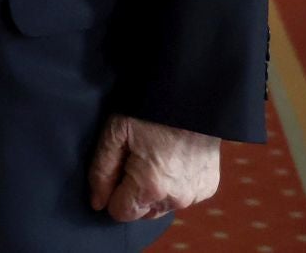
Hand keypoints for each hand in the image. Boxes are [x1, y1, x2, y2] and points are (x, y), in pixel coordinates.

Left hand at [88, 116, 219, 222]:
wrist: (192, 93)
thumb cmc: (149, 110)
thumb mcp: (116, 132)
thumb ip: (101, 171)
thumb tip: (97, 203)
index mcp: (150, 187)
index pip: (120, 212)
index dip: (113, 192)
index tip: (119, 167)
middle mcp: (176, 198)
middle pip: (142, 212)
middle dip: (134, 193)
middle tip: (137, 158)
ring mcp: (195, 194)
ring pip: (162, 206)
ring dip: (155, 191)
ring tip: (157, 156)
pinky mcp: (208, 186)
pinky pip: (183, 196)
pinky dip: (175, 184)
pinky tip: (174, 158)